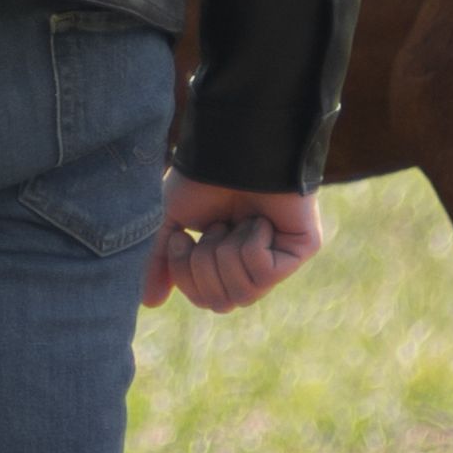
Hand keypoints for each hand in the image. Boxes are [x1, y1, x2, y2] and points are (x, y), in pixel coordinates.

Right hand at [145, 180, 321, 314]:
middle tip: (213, 227)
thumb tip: (150, 303)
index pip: (205, 299)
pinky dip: (251, 243)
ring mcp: (280, 257)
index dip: (186, 275)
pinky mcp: (302, 249)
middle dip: (206, 265)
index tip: (182, 237)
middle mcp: (254, 264)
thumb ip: (161, 264)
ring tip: (233, 221)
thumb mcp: (169, 223)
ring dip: (227, 252)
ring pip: (245, 293)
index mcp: (226, 261)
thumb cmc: (201, 178)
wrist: (229, 149)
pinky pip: (266, 273)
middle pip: (222, 303)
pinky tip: (258, 219)